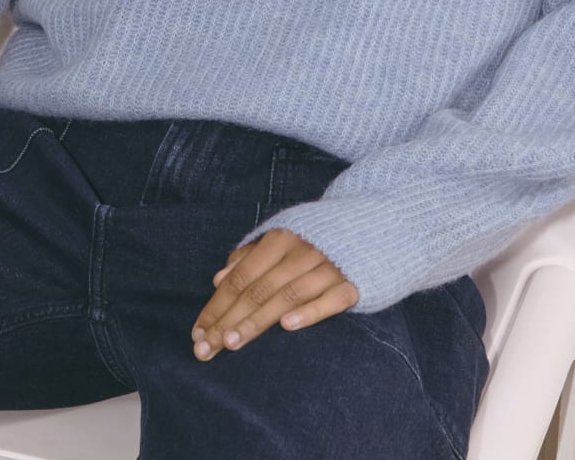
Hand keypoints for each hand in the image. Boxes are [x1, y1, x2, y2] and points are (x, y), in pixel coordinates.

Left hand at [190, 227, 358, 359]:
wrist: (376, 226)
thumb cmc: (318, 238)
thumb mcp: (282, 238)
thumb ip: (250, 257)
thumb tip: (218, 278)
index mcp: (280, 238)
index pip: (240, 276)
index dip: (217, 304)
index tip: (197, 333)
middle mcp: (301, 250)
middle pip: (257, 289)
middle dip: (228, 320)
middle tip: (205, 348)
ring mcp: (328, 266)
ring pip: (287, 296)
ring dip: (257, 320)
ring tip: (232, 343)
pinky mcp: (354, 283)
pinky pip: (331, 300)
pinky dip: (309, 312)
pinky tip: (287, 327)